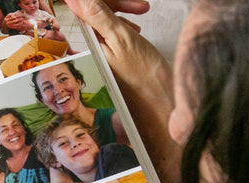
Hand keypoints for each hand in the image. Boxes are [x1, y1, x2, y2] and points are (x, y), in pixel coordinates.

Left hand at [63, 0, 181, 182]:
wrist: (163, 107)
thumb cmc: (146, 78)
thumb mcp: (122, 39)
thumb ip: (97, 16)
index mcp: (89, 43)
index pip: (85, 9)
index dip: (107, 1)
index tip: (128, 1)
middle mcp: (92, 48)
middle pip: (95, 13)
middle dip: (116, 4)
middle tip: (140, 6)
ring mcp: (104, 53)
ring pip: (107, 20)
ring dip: (123, 12)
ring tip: (142, 13)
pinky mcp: (115, 57)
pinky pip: (114, 32)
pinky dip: (126, 25)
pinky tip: (137, 29)